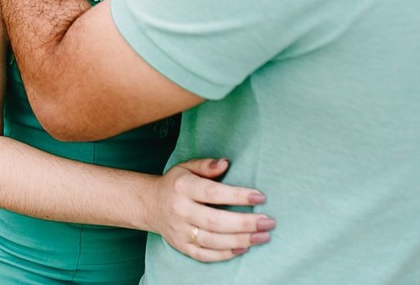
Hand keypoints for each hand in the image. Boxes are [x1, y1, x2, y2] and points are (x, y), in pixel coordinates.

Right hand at [147, 158, 273, 262]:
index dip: (237, 196)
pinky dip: (225, 254)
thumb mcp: (186, 167)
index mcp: (182, 188)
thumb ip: (206, 165)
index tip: (260, 197)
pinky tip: (244, 248)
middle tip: (268, 222)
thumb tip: (225, 163)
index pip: (212, 193)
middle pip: (215, 221)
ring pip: (213, 241)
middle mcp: (181, 211)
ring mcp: (180, 231)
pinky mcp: (181, 246)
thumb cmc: (175, 183)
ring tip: (263, 236)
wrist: (150, 204)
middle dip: (245, 223)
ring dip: (241, 241)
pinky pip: (205, 255)